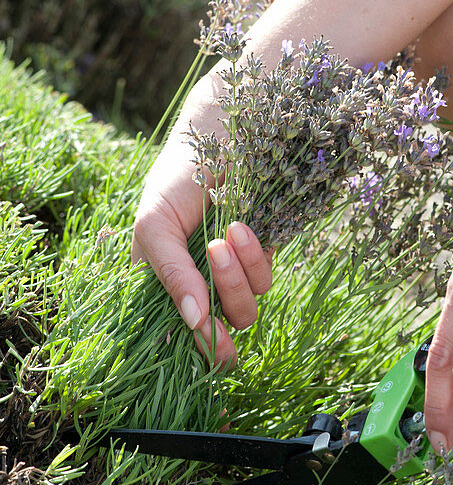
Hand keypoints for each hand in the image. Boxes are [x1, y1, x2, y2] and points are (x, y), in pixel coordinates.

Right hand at [132, 82, 272, 368]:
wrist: (222, 133)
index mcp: (165, 284)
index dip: (200, 350)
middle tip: (216, 250)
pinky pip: (265, 279)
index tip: (219, 352)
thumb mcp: (155, 223)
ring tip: (231, 230)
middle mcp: (199, 286)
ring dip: (239, 273)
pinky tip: (244, 225)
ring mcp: (232, 274)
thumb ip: (171, 273)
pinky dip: (256, 255)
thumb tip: (194, 322)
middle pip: (220, 327)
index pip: (180, 336)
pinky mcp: (261, 257)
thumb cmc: (178, 177)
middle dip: (225, 294)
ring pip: (245, 308)